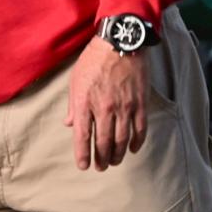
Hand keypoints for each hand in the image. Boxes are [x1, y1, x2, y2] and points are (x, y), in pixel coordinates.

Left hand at [65, 36, 148, 171]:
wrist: (120, 43)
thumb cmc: (93, 61)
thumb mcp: (75, 81)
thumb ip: (73, 105)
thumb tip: (70, 124)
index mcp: (85, 103)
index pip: (83, 136)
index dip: (83, 154)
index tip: (83, 166)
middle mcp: (104, 108)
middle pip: (104, 142)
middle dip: (102, 158)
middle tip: (101, 167)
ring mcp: (124, 107)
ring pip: (123, 139)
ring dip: (119, 154)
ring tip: (115, 161)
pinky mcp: (140, 103)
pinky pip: (140, 129)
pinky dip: (137, 142)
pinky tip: (133, 149)